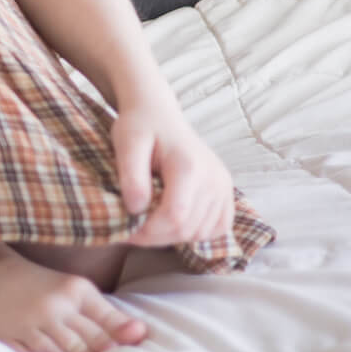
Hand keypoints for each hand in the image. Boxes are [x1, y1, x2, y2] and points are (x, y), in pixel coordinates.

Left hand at [113, 96, 235, 246]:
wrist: (159, 114)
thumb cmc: (140, 127)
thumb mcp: (126, 144)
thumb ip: (131, 176)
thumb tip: (136, 209)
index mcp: (190, 167)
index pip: (174, 217)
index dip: (148, 231)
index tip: (124, 229)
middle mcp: (214, 179)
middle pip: (187, 229)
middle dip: (155, 236)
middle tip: (130, 228)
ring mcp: (224, 187)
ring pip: (200, 234)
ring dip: (171, 236)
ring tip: (148, 221)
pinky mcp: (226, 193)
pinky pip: (216, 229)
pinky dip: (194, 232)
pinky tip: (172, 220)